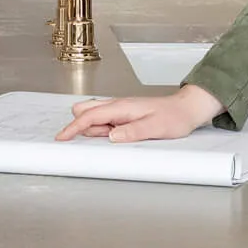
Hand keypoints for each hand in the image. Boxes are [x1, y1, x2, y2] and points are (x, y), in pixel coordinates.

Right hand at [59, 85, 221, 143]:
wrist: (186, 110)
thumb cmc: (174, 117)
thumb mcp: (156, 127)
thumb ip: (133, 131)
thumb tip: (111, 137)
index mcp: (121, 107)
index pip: (89, 116)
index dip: (73, 127)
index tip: (61, 138)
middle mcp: (117, 106)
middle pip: (85, 112)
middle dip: (83, 128)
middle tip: (99, 140)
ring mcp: (120, 111)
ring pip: (94, 119)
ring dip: (96, 132)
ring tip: (119, 139)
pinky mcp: (123, 116)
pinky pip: (105, 123)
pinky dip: (103, 131)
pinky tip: (117, 137)